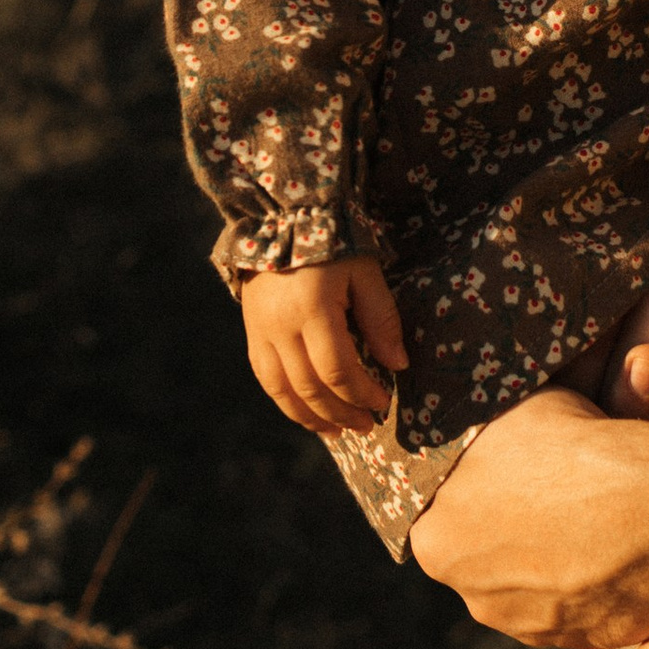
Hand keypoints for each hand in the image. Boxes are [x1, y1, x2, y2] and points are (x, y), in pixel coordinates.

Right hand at [239, 254, 407, 436]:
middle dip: (341, 412)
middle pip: (311, 387)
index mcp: (312, 309)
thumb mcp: (365, 271)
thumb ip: (381, 318)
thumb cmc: (333, 242)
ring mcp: (260, 330)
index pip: (338, 369)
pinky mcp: (251, 331)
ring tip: (337, 431)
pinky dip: (286, 401)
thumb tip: (398, 366)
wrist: (281, 217)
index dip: (363, 393)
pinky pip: (265, 378)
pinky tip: (306, 412)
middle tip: (366, 425)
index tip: (383, 402)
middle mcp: (281, 326)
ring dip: (311, 417)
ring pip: (282, 390)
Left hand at [410, 389, 648, 647]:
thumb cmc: (572, 444)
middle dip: (513, 529)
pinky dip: (589, 584)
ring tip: (592, 518)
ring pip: (531, 586)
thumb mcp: (510, 410)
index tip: (511, 471)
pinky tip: (615, 549)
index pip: (443, 517)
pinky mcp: (579, 641)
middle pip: (486, 556)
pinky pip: (576, 609)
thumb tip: (472, 412)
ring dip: (551, 560)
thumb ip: (483, 432)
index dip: (479, 489)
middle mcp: (474, 594)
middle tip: (554, 492)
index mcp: (436, 540)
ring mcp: (528, 625)